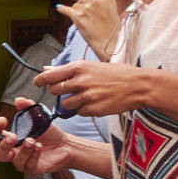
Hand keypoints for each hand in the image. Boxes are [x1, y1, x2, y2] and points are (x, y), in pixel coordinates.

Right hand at [0, 101, 78, 174]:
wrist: (66, 145)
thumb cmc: (49, 134)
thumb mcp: (39, 117)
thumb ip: (28, 108)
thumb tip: (19, 100)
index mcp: (12, 139)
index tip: (3, 120)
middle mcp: (15, 152)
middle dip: (3, 146)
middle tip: (13, 136)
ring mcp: (23, 162)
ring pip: (15, 161)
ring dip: (24, 150)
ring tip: (32, 140)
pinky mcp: (33, 169)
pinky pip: (28, 166)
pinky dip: (33, 155)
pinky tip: (39, 147)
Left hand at [36, 60, 153, 117]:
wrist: (139, 85)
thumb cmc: (116, 74)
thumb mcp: (91, 66)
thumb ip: (68, 70)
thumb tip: (46, 69)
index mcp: (78, 67)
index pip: (49, 76)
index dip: (40, 81)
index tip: (38, 83)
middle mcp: (80, 81)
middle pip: (55, 91)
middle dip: (60, 92)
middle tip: (74, 89)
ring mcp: (86, 96)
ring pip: (66, 104)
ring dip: (73, 102)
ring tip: (88, 96)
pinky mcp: (93, 109)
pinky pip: (79, 112)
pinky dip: (84, 109)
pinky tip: (97, 102)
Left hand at [58, 0, 122, 59]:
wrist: (109, 43)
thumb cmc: (111, 30)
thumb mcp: (113, 11)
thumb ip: (103, 2)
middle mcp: (96, 1)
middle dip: (82, 5)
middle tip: (85, 15)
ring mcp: (86, 8)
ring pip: (76, 6)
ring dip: (77, 11)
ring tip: (84, 20)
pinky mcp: (78, 16)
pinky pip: (66, 10)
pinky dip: (62, 9)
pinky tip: (59, 7)